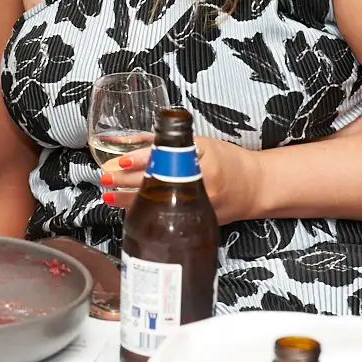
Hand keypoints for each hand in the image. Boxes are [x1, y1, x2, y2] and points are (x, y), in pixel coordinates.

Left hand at [101, 136, 261, 224]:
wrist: (257, 189)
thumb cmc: (230, 160)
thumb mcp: (203, 143)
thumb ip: (170, 142)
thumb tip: (132, 139)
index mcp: (203, 160)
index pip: (166, 159)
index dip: (141, 160)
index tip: (120, 162)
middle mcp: (201, 185)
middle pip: (158, 183)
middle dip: (127, 181)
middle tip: (104, 178)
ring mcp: (199, 207)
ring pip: (159, 204)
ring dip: (130, 200)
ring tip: (108, 195)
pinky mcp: (197, 222)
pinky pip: (167, 217)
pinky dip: (146, 211)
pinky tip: (128, 208)